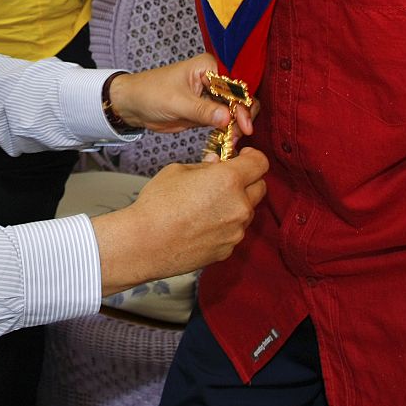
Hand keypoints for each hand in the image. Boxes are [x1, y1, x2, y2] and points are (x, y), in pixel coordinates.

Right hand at [91, 148, 268, 294]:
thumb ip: (204, 167)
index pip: (260, 163)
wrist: (145, 244)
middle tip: (226, 180)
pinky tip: (201, 224)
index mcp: (229, 180)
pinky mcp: (228, 249)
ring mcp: (236, 231)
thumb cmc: (157, 204)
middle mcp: (239, 206)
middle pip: (260, 187)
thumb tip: (215, 164)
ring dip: (236, 204)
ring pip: (247, 211)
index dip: (253, 156)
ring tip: (208, 205)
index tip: (244, 156)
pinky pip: (234, 231)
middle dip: (248, 180)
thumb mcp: (178, 171)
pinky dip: (225, 225)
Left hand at [107, 53, 255, 135]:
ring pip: (234, 111)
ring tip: (233, 141)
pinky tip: (228, 141)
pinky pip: (224, 121)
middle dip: (242, 116)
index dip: (242, 105)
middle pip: (239, 98)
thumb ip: (203, 110)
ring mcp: (211, 96)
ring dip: (236, 126)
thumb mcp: (177, 102)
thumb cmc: (150, 93)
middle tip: (239, 135)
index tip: (244, 125)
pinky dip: (228, 131)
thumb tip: (228, 118)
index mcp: (208, 67)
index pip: (234, 85)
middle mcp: (213, 79)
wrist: (133, 105)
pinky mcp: (207, 111)